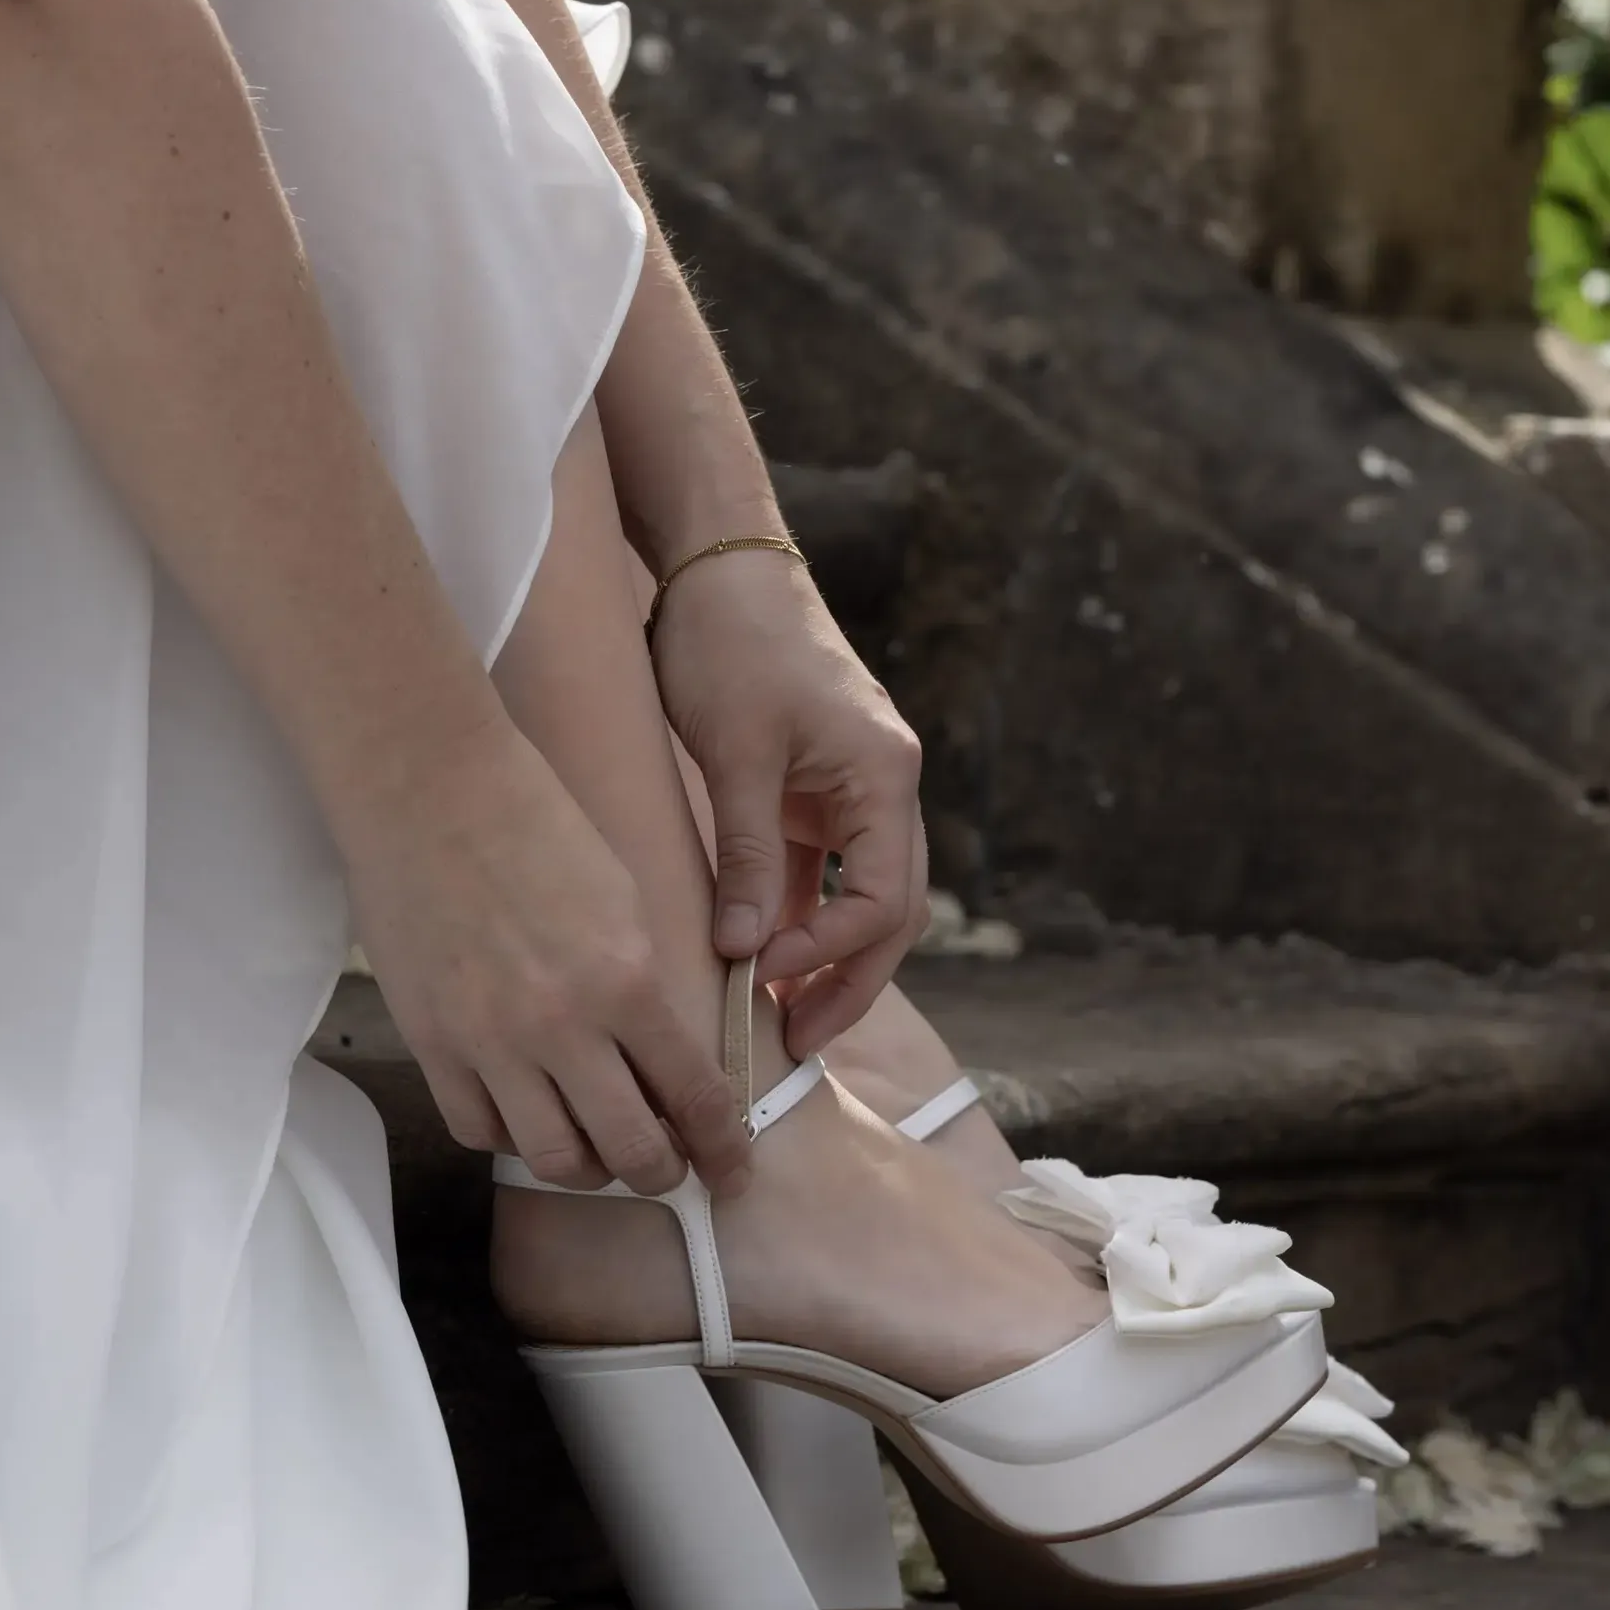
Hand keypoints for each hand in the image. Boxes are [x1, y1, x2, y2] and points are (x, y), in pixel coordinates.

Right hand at [347, 717, 751, 1195]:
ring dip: (589, 1170)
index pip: (696, 1095)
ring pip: (554, 1158)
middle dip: (664, 1173)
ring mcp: (491, 1042)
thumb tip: (670, 1055)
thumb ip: (648, 985)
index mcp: (627, 979)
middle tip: (670, 1170)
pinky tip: (528, 1116)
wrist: (429, 788)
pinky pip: (479, 1128)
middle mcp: (563, 1025)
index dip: (723, 1148)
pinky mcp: (433, 1043)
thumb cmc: (537, 822)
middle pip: (631, 1149)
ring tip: (598, 1154)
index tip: (734, 1173)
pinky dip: (512, 1136)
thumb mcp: (626, 897)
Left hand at [651, 550, 926, 1056]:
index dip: (829, 953)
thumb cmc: (733, 642)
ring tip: (774, 1018)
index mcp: (885, 777)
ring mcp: (850, 790)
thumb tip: (744, 951)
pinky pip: (816, 871)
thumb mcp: (736, 753)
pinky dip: (793, 916)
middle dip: (846, 981)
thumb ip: (747, 853)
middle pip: (889, 912)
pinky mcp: (812, 788)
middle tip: (794, 1045)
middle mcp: (883, 788)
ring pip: (856, 897)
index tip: (763, 979)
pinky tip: (755, 958)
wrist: (720, 564)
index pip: (884, 899)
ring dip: (820, 956)